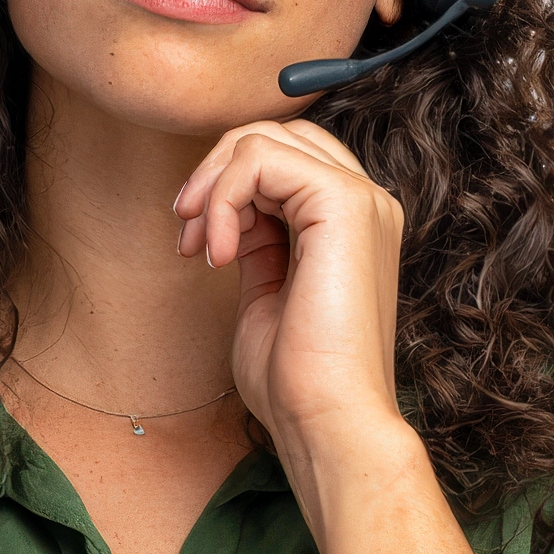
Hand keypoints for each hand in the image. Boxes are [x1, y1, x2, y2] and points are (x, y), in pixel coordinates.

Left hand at [171, 118, 404, 448]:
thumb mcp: (266, 295)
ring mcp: (362, 200)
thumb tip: (226, 215)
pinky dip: (225, 198)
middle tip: (187, 235)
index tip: (195, 243)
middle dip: (215, 173)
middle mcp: (366, 203)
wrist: (327, 421)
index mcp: (352, 225)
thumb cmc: (297, 380)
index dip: (227, 185)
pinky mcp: (345, 205)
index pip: (285, 157)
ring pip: (265, 137)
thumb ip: (257, 245)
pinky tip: (221, 254)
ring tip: (200, 246)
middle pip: (276, 133)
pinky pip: (263, 158)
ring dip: (214, 184)